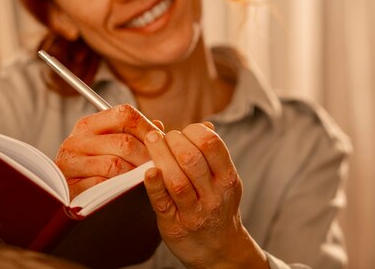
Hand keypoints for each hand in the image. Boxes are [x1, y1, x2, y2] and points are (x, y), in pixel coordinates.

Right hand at [56, 104, 160, 198]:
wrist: (64, 194)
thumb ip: (132, 134)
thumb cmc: (91, 168)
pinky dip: (118, 189)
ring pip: (115, 165)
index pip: (124, 114)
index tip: (160, 142)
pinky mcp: (71, 185)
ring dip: (134, 175)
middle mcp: (77, 140)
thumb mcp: (107, 145)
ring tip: (144, 179)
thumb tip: (158, 126)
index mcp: (88, 124)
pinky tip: (125, 190)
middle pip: (124, 142)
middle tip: (158, 166)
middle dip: (146, 156)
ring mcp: (71, 163)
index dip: (147, 128)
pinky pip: (103, 185)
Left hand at [143, 122, 267, 268]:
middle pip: (191, 158)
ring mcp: (195, 212)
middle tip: (160, 137)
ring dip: (159, 155)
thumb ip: (213, 155)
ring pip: (176, 179)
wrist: (219, 250)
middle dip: (172, 140)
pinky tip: (147, 171)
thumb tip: (204, 124)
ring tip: (151, 142)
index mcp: (227, 178)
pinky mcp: (175, 224)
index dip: (192, 131)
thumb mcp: (222, 180)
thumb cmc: (216, 207)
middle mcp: (214, 195)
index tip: (181, 132)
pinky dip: (154, 184)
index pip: (211, 144)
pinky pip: (162, 201)